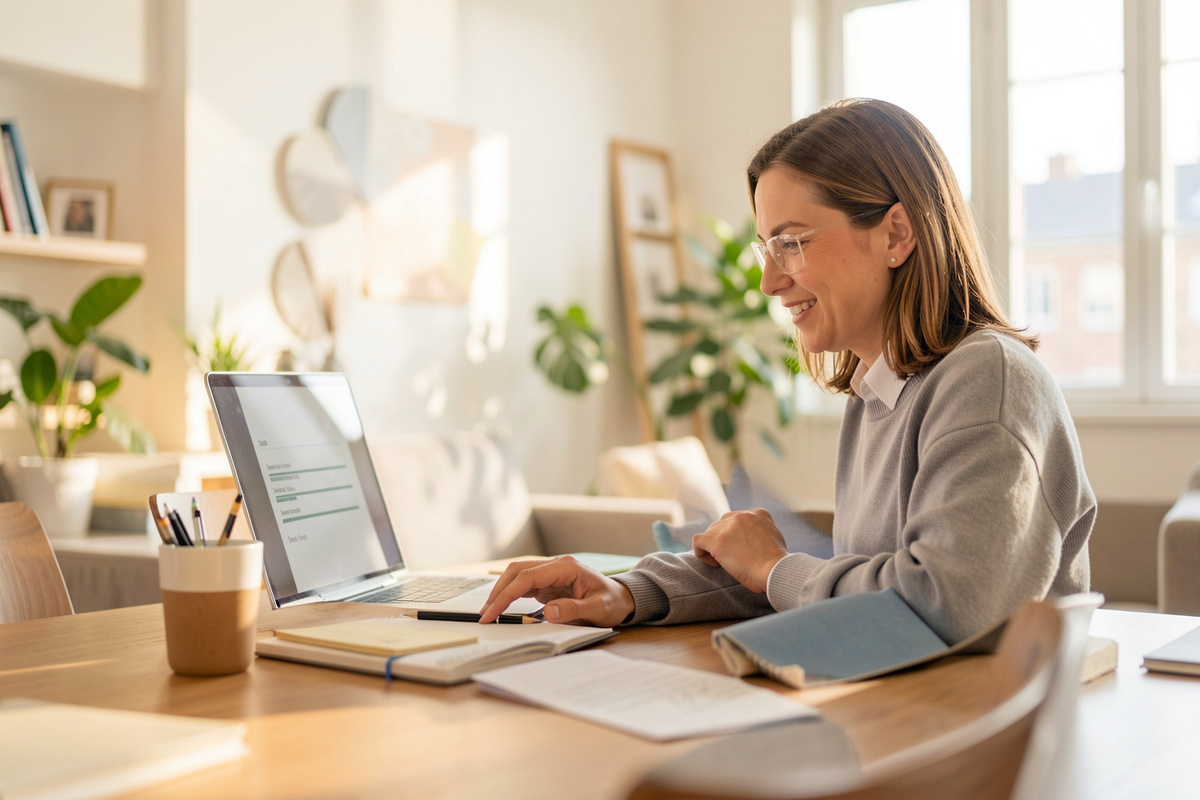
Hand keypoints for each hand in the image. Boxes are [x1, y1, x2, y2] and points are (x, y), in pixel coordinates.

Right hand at [478, 555, 634, 626]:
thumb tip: (548, 612)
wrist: (621, 598)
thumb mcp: (599, 609)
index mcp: (566, 567)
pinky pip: (524, 585)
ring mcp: (550, 572)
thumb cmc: (612, 602)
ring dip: (501, 591)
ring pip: (517, 575)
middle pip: (517, 570)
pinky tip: (501, 606)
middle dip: (498, 591)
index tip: (493, 612)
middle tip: (485, 614)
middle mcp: (555, 565)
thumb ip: (574, 610)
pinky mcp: (548, 582)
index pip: (528, 577)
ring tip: (489, 612)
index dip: (507, 594)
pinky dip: (510, 594)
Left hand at [691, 508, 788, 593]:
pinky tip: (714, 563)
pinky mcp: (718, 541)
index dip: (735, 535)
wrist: (776, 571)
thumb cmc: (777, 563)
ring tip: (725, 563)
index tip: (742, 550)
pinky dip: (701, 552)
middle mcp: (742, 515)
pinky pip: (698, 541)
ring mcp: (728, 527)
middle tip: (733, 558)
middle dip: (723, 540)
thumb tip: (748, 539)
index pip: (736, 520)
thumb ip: (760, 531)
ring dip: (713, 548)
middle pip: (721, 524)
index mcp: (758, 513)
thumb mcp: (774, 537)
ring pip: (709, 532)